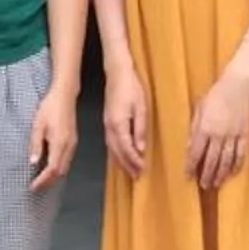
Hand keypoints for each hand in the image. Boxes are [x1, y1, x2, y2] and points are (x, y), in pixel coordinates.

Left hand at [28, 84, 78, 191]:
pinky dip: (59, 168)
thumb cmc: (49, 108)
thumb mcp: (38, 125)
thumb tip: (32, 162)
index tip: (33, 186)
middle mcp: (69, 146)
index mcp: (59, 143)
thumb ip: (35, 145)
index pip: (52, 169)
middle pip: (61, 172)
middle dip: (48, 182)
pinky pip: (67, 160)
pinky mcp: (73, 141)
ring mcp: (73, 144)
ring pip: (65, 167)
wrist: (64, 96)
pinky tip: (50, 167)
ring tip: (41, 180)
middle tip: (36, 187)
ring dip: (54, 176)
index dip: (43, 180)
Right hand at [102, 61, 148, 177]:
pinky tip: (121, 155)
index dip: (133, 161)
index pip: (126, 149)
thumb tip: (140, 149)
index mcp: (118, 124)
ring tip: (130, 170)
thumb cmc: (132, 87)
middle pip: (116, 152)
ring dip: (120, 161)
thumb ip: (140, 129)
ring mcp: (106, 124)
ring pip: (111, 148)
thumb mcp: (141, 107)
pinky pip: (110, 142)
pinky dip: (116, 152)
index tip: (142, 170)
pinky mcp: (107, 120)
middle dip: (126, 165)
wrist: (117, 72)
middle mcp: (109, 127)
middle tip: (136, 176)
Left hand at [185, 67, 248, 188]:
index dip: (191, 166)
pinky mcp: (245, 134)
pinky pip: (241, 154)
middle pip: (211, 160)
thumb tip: (189, 147)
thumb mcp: (199, 108)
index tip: (188, 177)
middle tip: (203, 186)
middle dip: (206, 174)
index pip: (196, 152)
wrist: (238, 84)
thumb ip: (194, 128)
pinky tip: (232, 173)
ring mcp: (233, 135)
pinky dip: (236, 165)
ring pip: (226, 160)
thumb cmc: (215, 94)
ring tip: (216, 183)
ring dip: (220, 174)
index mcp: (205, 127)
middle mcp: (219, 134)